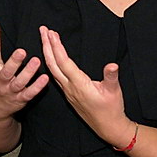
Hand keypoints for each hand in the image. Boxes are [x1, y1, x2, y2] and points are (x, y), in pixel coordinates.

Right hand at [0, 18, 48, 122]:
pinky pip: (29, 93)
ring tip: (36, 61)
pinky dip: (37, 87)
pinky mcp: (20, 99)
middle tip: (21, 52)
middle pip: (6, 72)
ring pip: (19, 83)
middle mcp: (0, 81)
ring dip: (28, 73)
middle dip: (14, 62)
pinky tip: (45, 78)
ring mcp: (10, 91)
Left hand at [39, 26, 133, 146]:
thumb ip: (111, 77)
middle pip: (53, 63)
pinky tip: (50, 58)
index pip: (64, 62)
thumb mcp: (114, 91)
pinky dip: (51, 63)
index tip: (51, 33)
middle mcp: (69, 87)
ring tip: (45, 39)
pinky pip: (55, 76)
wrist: (108, 127)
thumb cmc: (111, 109)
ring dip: (47, 53)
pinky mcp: (69, 93)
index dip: (57, 47)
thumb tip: (112, 65)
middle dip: (46, 45)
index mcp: (79, 84)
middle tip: (42, 30)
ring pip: (52, 70)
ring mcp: (67, 91)